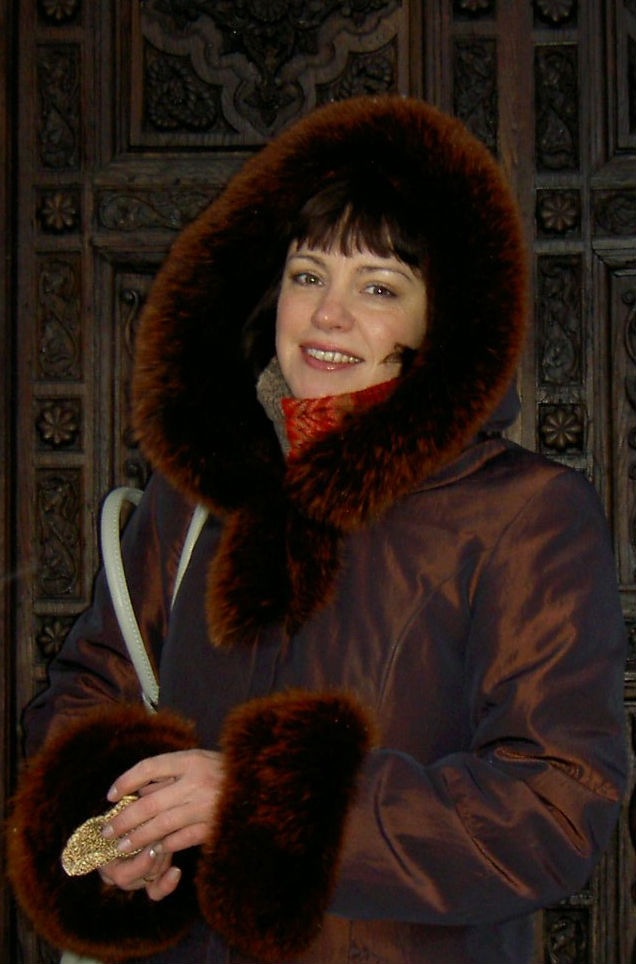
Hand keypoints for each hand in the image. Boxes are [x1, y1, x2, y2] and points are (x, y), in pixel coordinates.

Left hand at [98, 748, 223, 898]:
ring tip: (122, 847)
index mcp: (191, 760)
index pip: (150, 767)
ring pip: (162, 825)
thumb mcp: (197, 761)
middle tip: (108, 830)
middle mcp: (196, 782)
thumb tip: (138, 790)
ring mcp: (204, 806)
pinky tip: (152, 851)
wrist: (260, 786)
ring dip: (138, 837)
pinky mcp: (212, 827)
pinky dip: (165, 845)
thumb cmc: (223, 771)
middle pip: (150, 802)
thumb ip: (168, 774)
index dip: (127, 780)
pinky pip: (181, 839)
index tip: (110, 795)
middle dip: (125, 818)